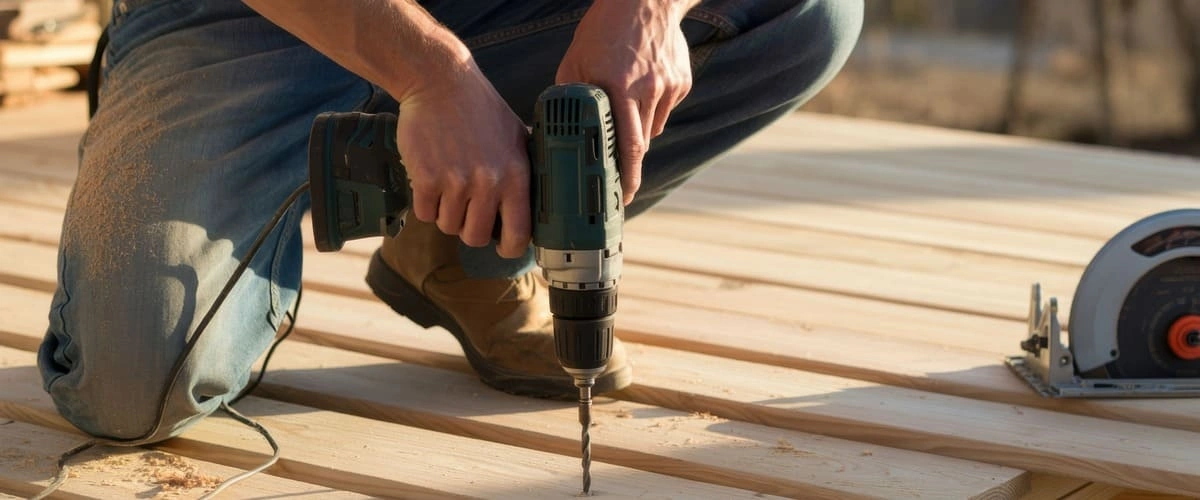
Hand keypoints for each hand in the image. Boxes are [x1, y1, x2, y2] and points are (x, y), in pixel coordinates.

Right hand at [397, 64, 531, 257]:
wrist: (440, 82)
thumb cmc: (480, 108)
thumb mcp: (516, 136)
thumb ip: (524, 170)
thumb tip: (536, 200)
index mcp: (516, 175)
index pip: (519, 234)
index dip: (509, 247)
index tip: (502, 247)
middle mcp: (488, 183)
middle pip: (475, 237)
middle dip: (468, 228)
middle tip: (465, 210)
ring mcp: (456, 182)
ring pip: (447, 226)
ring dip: (445, 212)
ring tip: (447, 186)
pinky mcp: (425, 178)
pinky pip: (424, 213)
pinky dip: (424, 202)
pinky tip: (430, 179)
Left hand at [556, 1, 695, 204]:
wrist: (645, 0)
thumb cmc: (603, 30)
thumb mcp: (576, 60)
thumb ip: (569, 94)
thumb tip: (553, 126)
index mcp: (618, 87)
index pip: (627, 146)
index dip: (626, 177)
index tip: (622, 199)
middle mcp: (646, 90)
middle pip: (642, 145)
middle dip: (631, 168)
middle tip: (621, 185)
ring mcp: (668, 87)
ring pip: (652, 128)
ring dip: (637, 131)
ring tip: (624, 110)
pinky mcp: (681, 83)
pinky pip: (664, 110)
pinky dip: (651, 109)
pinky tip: (641, 88)